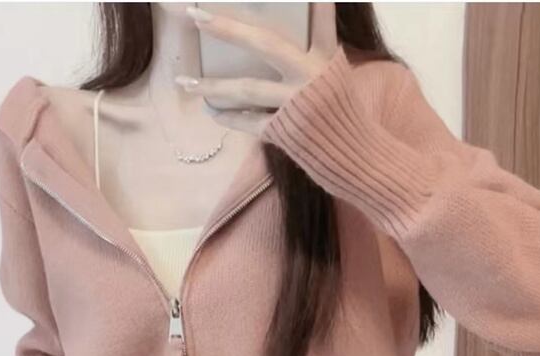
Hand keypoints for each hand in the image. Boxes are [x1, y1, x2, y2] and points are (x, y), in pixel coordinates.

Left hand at [176, 2, 338, 134]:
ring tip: (185, 82)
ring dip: (212, 85)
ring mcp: (295, 104)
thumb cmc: (341, 114)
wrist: (353, 156)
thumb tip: (273, 46)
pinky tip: (212, 111)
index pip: (319, 19)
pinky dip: (230, 117)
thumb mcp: (335, 77)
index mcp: (324, 59)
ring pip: (247, 88)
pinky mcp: (285, 132)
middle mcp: (309, 76)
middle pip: (264, 44)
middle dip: (228, 29)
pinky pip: (249, 122)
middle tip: (196, 16)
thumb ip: (312, 57)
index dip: (314, 0)